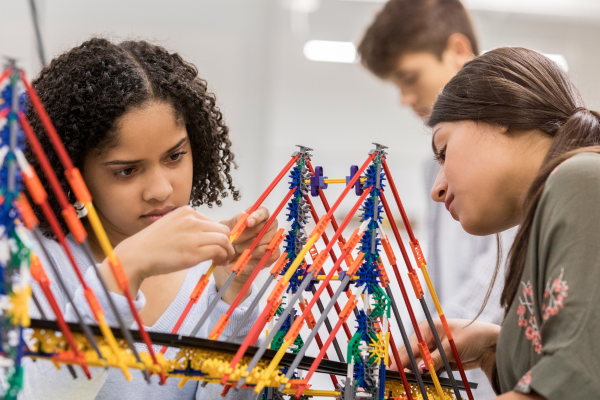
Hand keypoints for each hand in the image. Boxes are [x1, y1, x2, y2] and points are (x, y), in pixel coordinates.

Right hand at [103, 206, 234, 295]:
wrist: (136, 255)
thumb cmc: (152, 245)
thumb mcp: (171, 226)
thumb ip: (188, 228)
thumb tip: (206, 237)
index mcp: (186, 212)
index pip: (212, 222)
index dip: (218, 236)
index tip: (217, 246)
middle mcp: (191, 220)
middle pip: (222, 229)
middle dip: (226, 243)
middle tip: (224, 254)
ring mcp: (193, 235)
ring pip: (224, 239)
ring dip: (227, 251)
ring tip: (223, 260)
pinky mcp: (194, 251)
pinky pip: (219, 250)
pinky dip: (223, 256)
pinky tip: (218, 262)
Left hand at [215, 206, 280, 302]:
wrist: (229, 264)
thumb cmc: (230, 244)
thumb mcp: (227, 231)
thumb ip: (234, 222)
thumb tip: (243, 215)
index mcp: (257, 217)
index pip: (263, 211)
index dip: (257, 216)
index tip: (248, 222)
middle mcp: (267, 227)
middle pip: (266, 225)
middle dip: (249, 234)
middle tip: (236, 241)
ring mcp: (273, 240)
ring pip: (267, 239)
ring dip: (250, 245)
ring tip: (240, 249)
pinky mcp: (274, 253)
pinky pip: (269, 251)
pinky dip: (256, 254)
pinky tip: (249, 255)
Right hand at [398, 318, 499, 381]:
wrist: (491, 345)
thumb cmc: (472, 336)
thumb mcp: (451, 346)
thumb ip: (435, 358)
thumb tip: (420, 369)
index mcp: (427, 328)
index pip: (410, 344)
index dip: (401, 357)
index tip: (392, 367)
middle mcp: (427, 338)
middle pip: (412, 354)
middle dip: (407, 365)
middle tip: (397, 375)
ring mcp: (433, 350)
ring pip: (420, 363)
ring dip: (417, 372)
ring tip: (410, 378)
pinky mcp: (440, 360)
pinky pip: (429, 369)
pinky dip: (427, 374)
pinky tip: (423, 378)